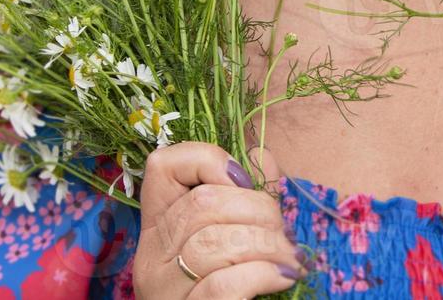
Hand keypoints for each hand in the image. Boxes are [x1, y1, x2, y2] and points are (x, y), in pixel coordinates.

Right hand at [133, 142, 309, 298]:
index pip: (162, 165)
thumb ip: (245, 196)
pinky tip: (283, 277)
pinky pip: (224, 284)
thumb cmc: (232, 289)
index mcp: (159, 228)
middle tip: (282, 232)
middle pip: (202, 203)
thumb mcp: (232, 239)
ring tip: (289, 258)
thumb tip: (260, 156)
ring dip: (267, 243)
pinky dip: (262, 273)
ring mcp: (166, 291)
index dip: (208, 159)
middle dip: (257, 208)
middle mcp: (152, 258)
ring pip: (214, 242)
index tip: (244, 181)